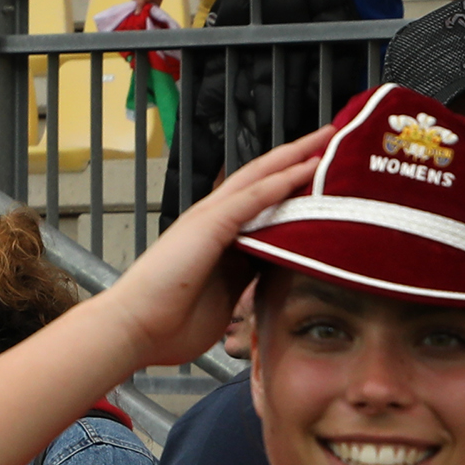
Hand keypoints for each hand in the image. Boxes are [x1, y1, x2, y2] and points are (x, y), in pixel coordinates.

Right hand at [87, 125, 333, 370]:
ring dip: (294, 157)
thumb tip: (277, 275)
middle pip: (263, 178)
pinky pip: (253, 197)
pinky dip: (280, 181)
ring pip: (261, 178)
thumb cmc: (172, 322)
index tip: (321, 171)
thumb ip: (248, 279)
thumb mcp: (225, 296)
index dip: (291, 183)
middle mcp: (216, 219)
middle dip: (296, 157)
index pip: (262, 201)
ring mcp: (211, 219)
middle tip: (329, 135)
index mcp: (220, 237)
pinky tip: (306, 167)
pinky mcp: (210, 225)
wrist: (135, 328)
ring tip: (326, 138)